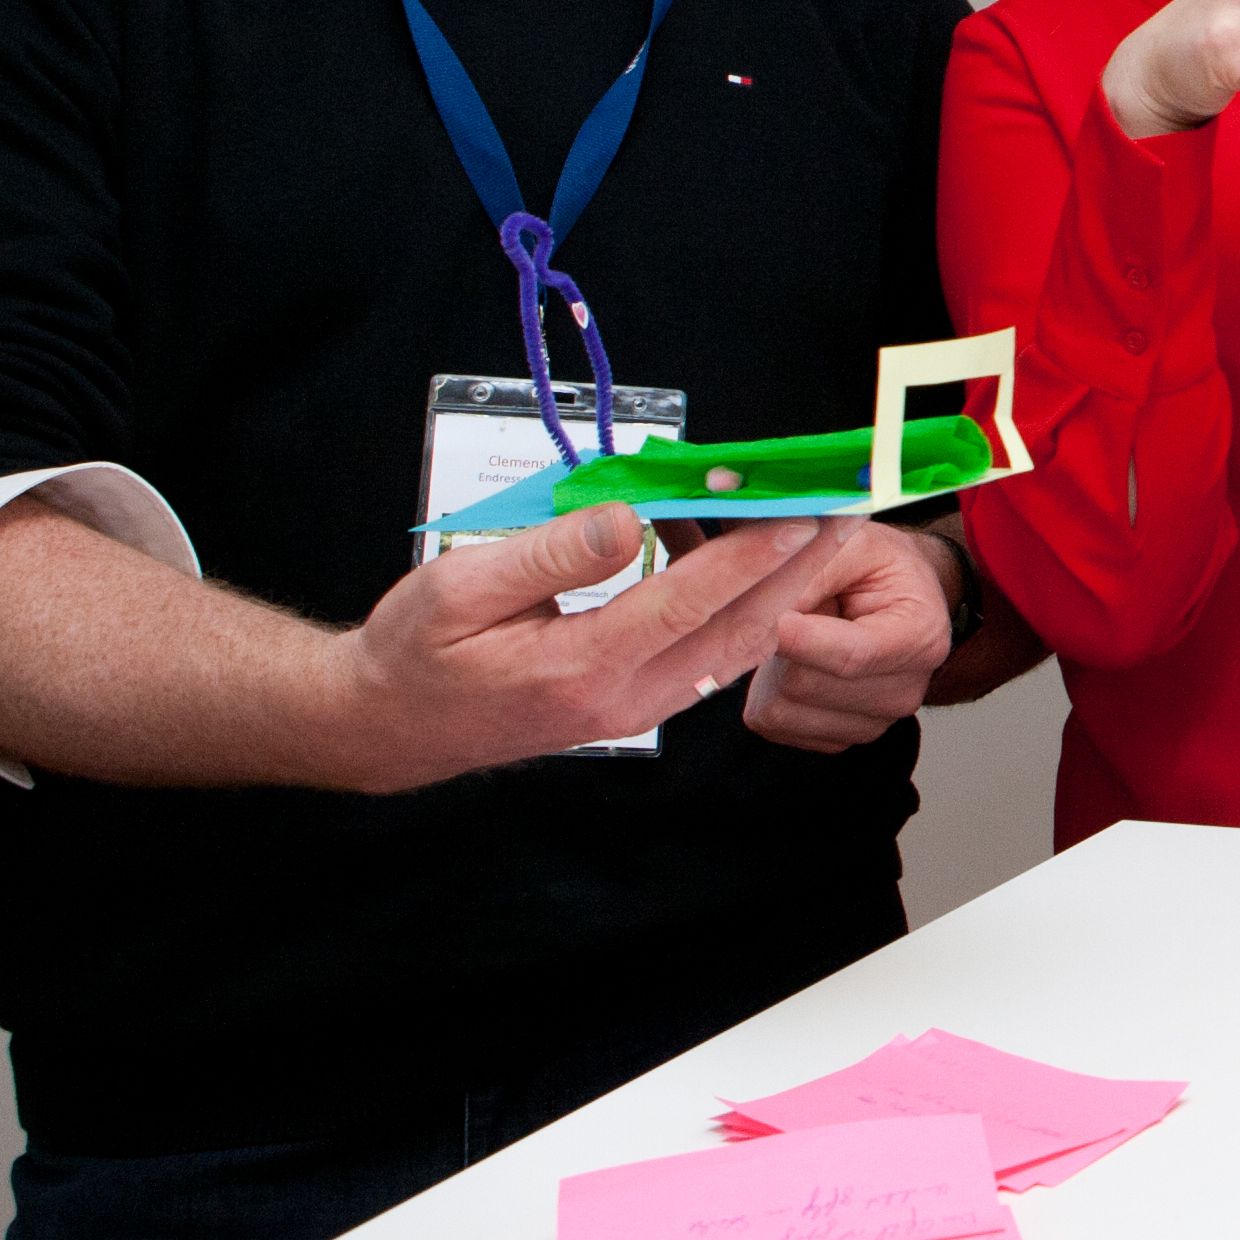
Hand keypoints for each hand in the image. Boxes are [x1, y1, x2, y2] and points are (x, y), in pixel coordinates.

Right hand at [335, 508, 829, 790]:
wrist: (391, 725)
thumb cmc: (414, 652)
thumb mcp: (458, 589)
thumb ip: (548, 555)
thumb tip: (625, 518)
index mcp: (578, 668)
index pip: (685, 604)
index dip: (747, 557)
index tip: (797, 515)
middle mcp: (621, 699)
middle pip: (732, 631)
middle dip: (797, 573)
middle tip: (847, 518)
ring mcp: (634, 709)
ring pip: (731, 648)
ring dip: (784, 591)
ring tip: (826, 535)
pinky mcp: (635, 704)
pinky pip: (707, 656)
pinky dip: (744, 609)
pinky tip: (759, 563)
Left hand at [743, 516, 959, 751]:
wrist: (897, 595)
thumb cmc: (879, 566)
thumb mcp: (854, 543)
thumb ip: (812, 567)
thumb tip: (765, 606)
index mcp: (921, 636)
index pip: (849, 655)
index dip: (796, 638)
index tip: (761, 614)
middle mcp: (906, 691)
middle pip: (805, 685)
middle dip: (778, 645)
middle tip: (784, 610)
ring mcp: (873, 722)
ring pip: (782, 710)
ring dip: (769, 669)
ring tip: (794, 634)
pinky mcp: (838, 738)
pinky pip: (773, 726)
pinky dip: (767, 693)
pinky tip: (792, 661)